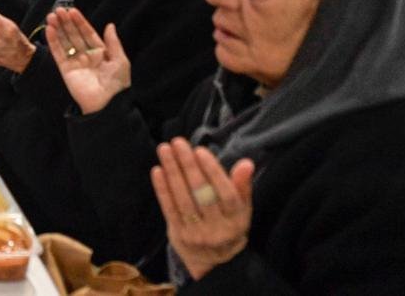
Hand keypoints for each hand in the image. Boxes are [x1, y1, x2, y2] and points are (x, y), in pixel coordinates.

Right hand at [47, 7, 131, 114]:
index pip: (88, 33)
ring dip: (58, 29)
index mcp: (100, 53)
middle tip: (59, 10)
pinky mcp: (65, 70)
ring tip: (51, 16)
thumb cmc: (117, 84)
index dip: (80, 22)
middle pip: (74, 35)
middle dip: (67, 23)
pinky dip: (53, 41)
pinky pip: (58, 53)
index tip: (73, 11)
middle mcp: (86, 56)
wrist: (107, 104)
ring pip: (64, 42)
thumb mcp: (120, 60)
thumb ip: (113, 42)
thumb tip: (110, 25)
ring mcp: (75, 62)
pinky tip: (49, 29)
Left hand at [151, 138, 255, 280]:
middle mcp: (218, 229)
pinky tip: (158, 170)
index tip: (200, 150)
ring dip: (172, 172)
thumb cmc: (229, 225)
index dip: (213, 171)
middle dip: (188, 165)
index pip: (226, 194)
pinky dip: (162, 189)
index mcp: (237, 220)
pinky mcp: (179, 235)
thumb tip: (247, 163)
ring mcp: (197, 234)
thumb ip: (242, 186)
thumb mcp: (242, 209)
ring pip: (183, 199)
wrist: (213, 262)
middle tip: (178, 142)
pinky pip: (169, 209)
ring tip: (164, 149)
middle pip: (201, 194)